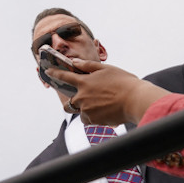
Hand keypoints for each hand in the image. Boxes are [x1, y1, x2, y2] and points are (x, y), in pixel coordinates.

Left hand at [46, 59, 169, 125]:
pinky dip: (93, 116)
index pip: (64, 77)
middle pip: (70, 101)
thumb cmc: (123, 82)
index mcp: (84, 82)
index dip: (55, 74)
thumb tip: (74, 62)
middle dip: (74, 100)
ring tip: (101, 105)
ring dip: (85, 109)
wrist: (135, 100)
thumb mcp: (106, 69)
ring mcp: (87, 109)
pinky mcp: (94, 120)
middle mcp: (82, 97)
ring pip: (79, 111)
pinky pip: (88, 119)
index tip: (47, 72)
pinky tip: (104, 112)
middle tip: (86, 99)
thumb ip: (88, 66)